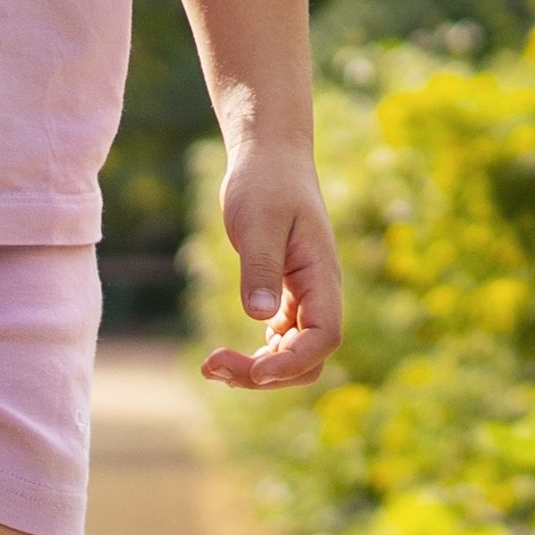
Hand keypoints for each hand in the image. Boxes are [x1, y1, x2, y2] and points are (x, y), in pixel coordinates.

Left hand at [202, 142, 344, 389]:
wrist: (269, 160)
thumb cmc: (266, 184)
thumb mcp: (258, 222)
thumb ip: (261, 268)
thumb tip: (259, 316)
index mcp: (322, 276)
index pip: (325, 336)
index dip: (293, 361)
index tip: (254, 371)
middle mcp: (319, 294)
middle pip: (308, 358)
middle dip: (267, 374)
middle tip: (211, 364)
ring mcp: (304, 298)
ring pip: (292, 355)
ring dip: (256, 370)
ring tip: (209, 365)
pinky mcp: (285, 297)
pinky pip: (279, 341)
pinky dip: (255, 356)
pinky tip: (223, 357)